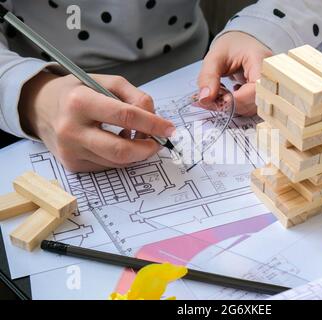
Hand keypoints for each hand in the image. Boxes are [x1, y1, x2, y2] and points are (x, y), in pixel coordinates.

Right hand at [19, 73, 174, 171]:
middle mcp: (71, 130)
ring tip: (138, 138)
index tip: (169, 128)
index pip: (125, 117)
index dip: (153, 124)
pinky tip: (118, 143)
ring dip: (136, 152)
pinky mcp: (72, 165)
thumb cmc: (77, 92)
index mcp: (79, 102)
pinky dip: (121, 157)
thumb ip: (134, 95)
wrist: (40, 107)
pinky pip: (107, 166)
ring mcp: (70, 151)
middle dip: (147, 148)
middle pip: (121, 150)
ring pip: (117, 162)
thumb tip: (154, 118)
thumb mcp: (105, 81)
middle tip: (158, 142)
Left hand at [197, 31, 272, 115]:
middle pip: (256, 101)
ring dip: (234, 107)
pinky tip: (230, 96)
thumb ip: (208, 76)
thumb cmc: (232, 46)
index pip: (256, 88)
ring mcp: (269, 87)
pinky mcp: (264, 95)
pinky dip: (237, 107)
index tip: (222, 99)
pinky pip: (252, 107)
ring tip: (221, 95)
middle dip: (233, 105)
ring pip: (253, 108)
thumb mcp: (215, 56)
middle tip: (215, 98)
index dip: (239, 99)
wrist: (242, 44)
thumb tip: (205, 99)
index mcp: (261, 60)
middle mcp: (270, 76)